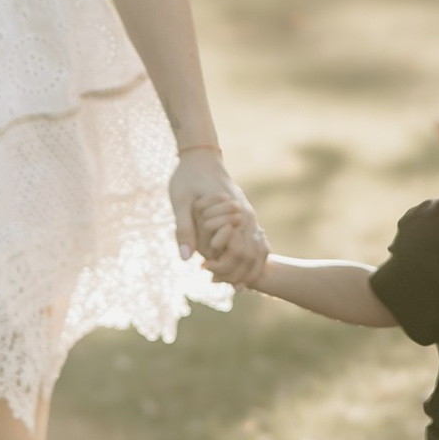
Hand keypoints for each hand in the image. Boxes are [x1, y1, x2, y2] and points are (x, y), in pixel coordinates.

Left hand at [169, 150, 266, 284]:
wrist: (200, 157)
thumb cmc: (188, 178)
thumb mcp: (180, 202)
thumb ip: (184, 229)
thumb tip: (187, 259)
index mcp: (236, 214)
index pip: (241, 253)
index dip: (226, 268)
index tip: (206, 271)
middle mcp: (248, 217)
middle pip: (254, 256)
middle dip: (239, 274)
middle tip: (217, 283)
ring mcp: (249, 216)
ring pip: (258, 251)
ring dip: (246, 269)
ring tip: (229, 283)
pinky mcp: (246, 216)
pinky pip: (255, 243)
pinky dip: (249, 259)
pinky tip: (236, 269)